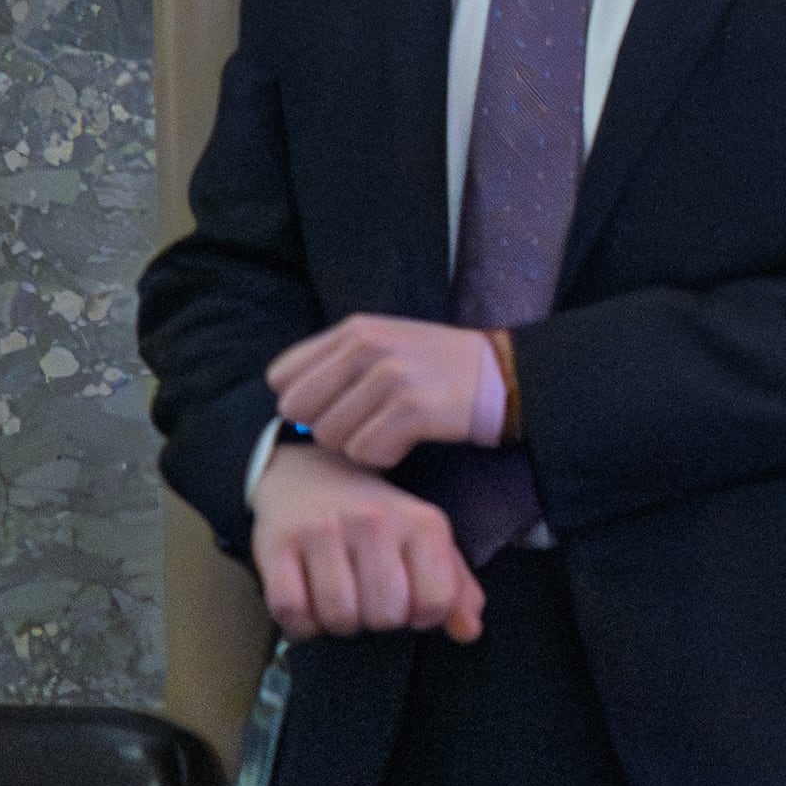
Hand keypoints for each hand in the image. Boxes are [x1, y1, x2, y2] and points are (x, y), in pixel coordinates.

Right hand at [249, 440, 484, 642]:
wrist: (310, 474)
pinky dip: (301, 624)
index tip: (410, 606)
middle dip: (378, 621)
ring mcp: (324, 531)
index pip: (436, 601)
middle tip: (370, 600)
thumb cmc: (377, 519)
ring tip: (342, 601)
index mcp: (422, 523)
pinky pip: (291, 611)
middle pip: (385, 616)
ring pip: (339, 617)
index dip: (423, 618)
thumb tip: (468, 632)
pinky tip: (309, 606)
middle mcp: (374, 522)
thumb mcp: (425, 540)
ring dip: (339, 624)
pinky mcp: (278, 545)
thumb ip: (455, 587)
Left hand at [267, 314, 496, 469]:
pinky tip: (406, 440)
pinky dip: (384, 456)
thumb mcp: (384, 342)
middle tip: (362, 420)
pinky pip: (366, 452)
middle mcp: (369, 348)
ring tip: (390, 427)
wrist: (504, 374)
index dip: (302, 398)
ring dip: (357, 443)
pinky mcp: (414, 410)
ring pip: (331, 436)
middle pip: (299, 410)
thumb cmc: (435, 366)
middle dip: (325, 423)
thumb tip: (288, 406)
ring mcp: (392, 377)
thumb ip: (333, 363)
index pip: (282, 376)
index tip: (333, 403)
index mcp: (355, 329)